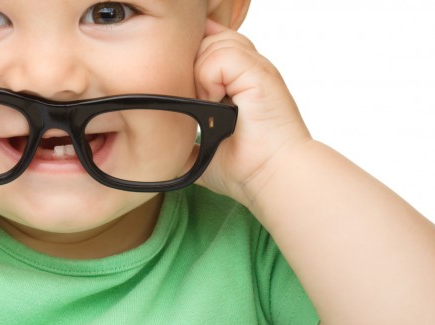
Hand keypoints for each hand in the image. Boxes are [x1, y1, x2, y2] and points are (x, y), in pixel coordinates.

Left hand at [194, 20, 312, 205]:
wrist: (272, 178)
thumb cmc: (248, 168)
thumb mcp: (206, 149)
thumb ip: (186, 139)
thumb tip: (162, 148)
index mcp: (240, 79)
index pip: (209, 43)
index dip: (191, 57)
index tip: (182, 86)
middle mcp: (250, 68)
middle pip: (208, 37)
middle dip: (190, 63)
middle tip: (194, 100)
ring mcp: (256, 68)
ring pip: (212, 43)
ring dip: (199, 76)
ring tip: (208, 106)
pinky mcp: (259, 74)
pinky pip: (221, 57)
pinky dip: (209, 80)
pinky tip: (215, 103)